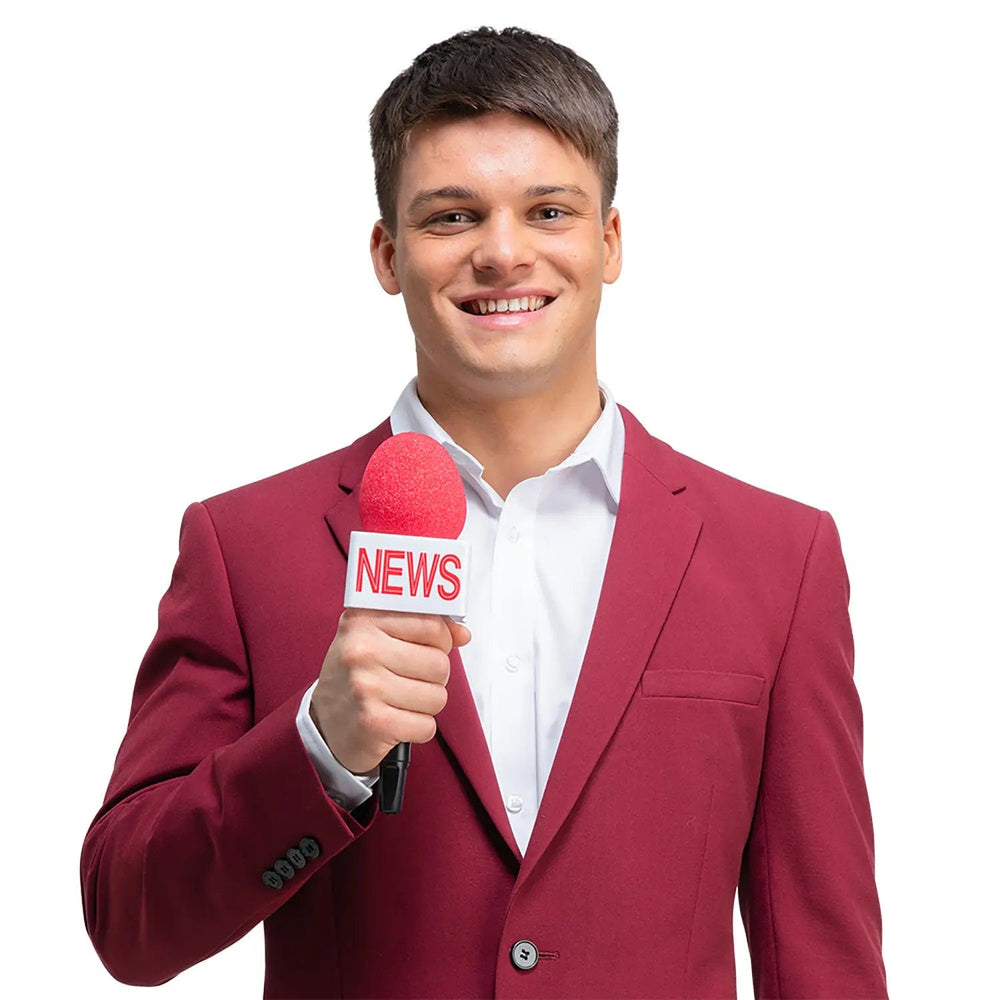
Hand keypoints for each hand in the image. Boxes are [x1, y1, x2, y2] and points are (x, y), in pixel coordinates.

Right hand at [310, 607, 470, 774]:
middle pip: (439, 663)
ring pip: (438, 696)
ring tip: (400, 700)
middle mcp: (361, 651)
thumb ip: (421, 626)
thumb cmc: (356, 676)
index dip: (441, 640)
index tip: (431, 646)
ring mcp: (366, 687)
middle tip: (409, 679)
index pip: (432, 624)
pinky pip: (427, 726)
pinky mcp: (374, 723)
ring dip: (426, 704)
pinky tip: (397, 720)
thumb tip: (462, 633)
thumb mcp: (377, 637)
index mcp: (363, 621)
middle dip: (433, 677)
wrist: (323, 724)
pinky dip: (418, 728)